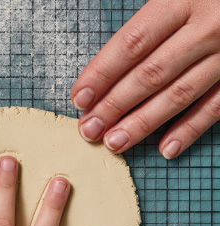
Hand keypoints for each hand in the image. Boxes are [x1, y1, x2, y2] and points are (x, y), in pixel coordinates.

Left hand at [72, 0, 219, 158]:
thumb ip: (146, 26)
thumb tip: (102, 71)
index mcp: (183, 0)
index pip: (133, 43)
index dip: (102, 73)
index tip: (80, 98)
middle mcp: (207, 26)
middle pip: (151, 74)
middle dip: (114, 106)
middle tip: (90, 130)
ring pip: (179, 94)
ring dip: (143, 123)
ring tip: (114, 142)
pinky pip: (215, 107)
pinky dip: (189, 130)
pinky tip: (166, 149)